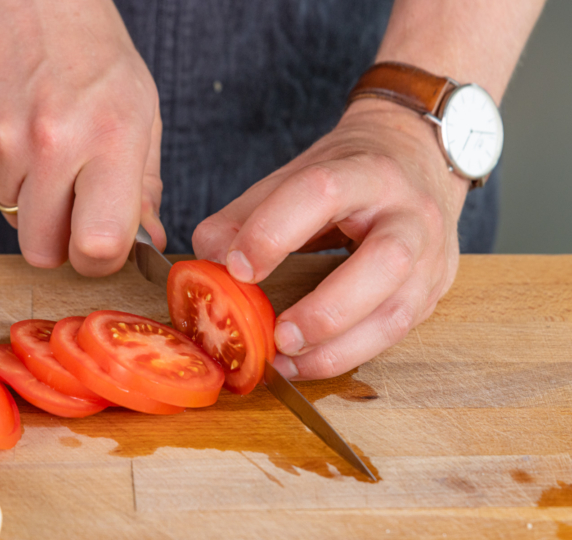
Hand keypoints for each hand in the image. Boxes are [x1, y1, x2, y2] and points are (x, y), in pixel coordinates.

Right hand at [0, 0, 164, 275]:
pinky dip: (0, 171)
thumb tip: (149, 240)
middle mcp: (50, 144)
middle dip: (59, 240)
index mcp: (108, 138)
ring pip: (12, 218)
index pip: (97, 247)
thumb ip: (144, 186)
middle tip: (71, 202)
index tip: (102, 244)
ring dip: (30, 197)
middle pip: (42, 253)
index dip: (100, 259)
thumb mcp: (141, 112)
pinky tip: (14, 129)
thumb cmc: (92, 54)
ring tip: (44, 145)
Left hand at [192, 99, 469, 379]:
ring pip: (398, 311)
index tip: (238, 268)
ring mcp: (432, 255)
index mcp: (367, 171)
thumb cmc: (350, 169)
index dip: (274, 231)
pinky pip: (397, 332)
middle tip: (278, 336)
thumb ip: (247, 213)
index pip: (322, 193)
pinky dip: (349, 355)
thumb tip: (209, 257)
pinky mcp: (434, 290)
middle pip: (386, 262)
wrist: (420, 158)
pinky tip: (309, 362)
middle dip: (327, 308)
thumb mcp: (296, 173)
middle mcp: (410, 212)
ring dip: (339, 348)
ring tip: (287, 362)